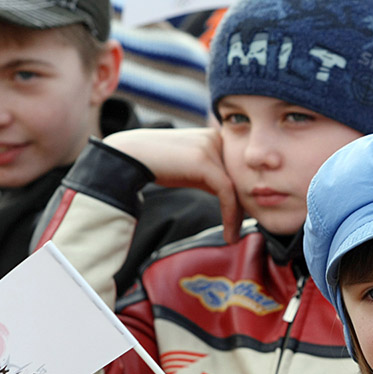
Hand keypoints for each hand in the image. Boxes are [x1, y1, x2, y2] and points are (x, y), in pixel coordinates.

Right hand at [102, 128, 243, 241]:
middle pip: (240, 179)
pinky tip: (228, 234)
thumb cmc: (158, 164)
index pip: (238, 171)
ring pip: (236, 187)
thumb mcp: (192, 168)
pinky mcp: (205, 162)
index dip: (242, 197)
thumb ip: (212, 176)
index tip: (239, 220)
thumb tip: (231, 198)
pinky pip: (227, 193)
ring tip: (233, 237)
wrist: (129, 156)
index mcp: (217, 137)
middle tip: (239, 231)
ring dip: (237, 217)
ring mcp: (211, 147)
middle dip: (242, 207)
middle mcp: (217, 138)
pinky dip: (230, 216)